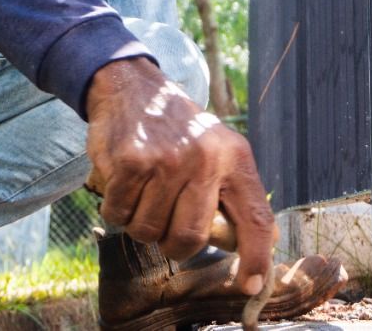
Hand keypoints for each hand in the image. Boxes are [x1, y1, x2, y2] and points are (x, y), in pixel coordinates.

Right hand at [85, 57, 274, 296]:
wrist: (132, 86)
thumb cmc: (177, 127)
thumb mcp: (216, 146)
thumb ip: (230, 190)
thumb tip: (254, 243)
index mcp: (234, 157)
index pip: (255, 219)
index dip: (256, 258)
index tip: (250, 285)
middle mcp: (204, 158)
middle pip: (190, 237)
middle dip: (173, 244)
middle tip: (165, 227)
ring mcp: (166, 160)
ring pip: (148, 231)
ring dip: (139, 224)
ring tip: (142, 195)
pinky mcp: (130, 162)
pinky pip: (119, 214)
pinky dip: (116, 208)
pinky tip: (122, 184)